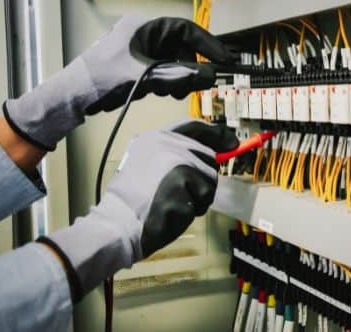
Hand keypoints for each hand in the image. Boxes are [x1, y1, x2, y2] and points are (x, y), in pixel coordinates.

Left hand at [4, 15, 235, 150]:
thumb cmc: (98, 80)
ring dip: (177, 79)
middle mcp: (142, 36)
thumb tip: (209, 75)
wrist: (71, 98)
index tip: (225, 59)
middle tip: (196, 85)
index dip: (208, 45)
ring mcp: (139, 52)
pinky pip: (162, 73)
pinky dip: (165, 84)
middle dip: (189, 68)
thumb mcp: (145, 77)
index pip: (186, 30)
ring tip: (169, 92)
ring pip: (173, 63)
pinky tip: (156, 93)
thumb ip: (179, 75)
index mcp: (142, 27)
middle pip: (181, 48)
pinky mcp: (136, 67)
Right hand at [37, 120, 237, 300]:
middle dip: (203, 179)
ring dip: (199, 196)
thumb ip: (174, 154)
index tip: (231, 142)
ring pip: (210, 179)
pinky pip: (204, 199)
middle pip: (208, 157)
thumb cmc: (133, 200)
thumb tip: (213, 154)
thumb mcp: (146, 163)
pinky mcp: (184, 185)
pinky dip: (194, 209)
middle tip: (184, 193)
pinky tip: (174, 211)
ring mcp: (177, 164)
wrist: (119, 223)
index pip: (194, 127)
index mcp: (156, 138)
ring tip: (174, 202)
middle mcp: (169, 145)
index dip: (216, 134)